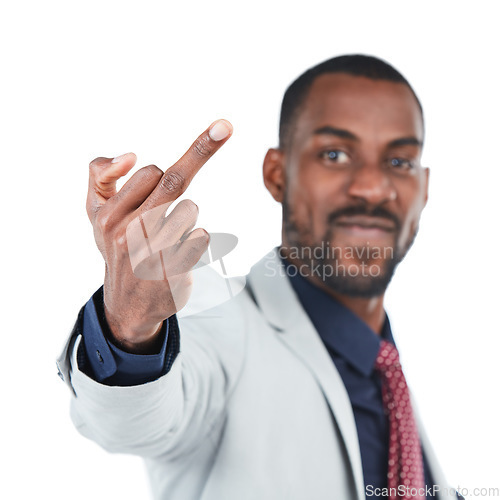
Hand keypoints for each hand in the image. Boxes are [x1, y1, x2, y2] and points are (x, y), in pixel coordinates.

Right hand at [86, 119, 232, 352]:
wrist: (127, 305)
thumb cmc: (117, 248)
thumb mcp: (95, 213)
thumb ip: (99, 176)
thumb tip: (129, 155)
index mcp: (108, 216)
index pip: (150, 173)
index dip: (177, 161)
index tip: (224, 127)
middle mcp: (128, 233)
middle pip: (173, 182)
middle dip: (196, 161)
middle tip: (223, 129)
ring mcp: (152, 254)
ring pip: (190, 209)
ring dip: (186, 217)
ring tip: (167, 236)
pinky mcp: (174, 272)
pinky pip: (202, 236)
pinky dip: (196, 240)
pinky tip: (179, 255)